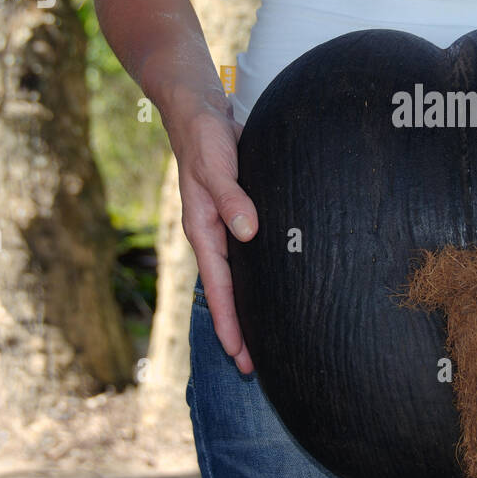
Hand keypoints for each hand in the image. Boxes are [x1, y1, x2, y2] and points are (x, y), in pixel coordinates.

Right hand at [171, 98, 259, 372]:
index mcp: (203, 230)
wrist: (199, 110)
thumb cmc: (205, 137)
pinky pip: (248, 255)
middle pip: (228, 291)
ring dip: (250, 306)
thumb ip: (231, 198)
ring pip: (238, 276)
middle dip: (238, 328)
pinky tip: (276, 287)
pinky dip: (258, 276)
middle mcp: (214, 233)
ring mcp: (226, 224)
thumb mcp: (216, 165)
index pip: (219, 288)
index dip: (229, 323)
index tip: (239, 355)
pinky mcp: (239, 211)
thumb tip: (248, 232)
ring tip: (268, 337)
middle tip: (255, 367)